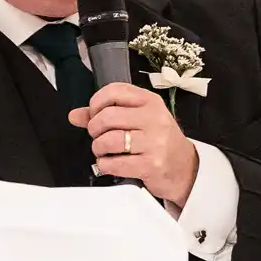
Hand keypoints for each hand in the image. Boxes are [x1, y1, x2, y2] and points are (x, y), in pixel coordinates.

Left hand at [68, 83, 199, 204]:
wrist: (185, 169)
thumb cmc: (159, 141)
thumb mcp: (139, 120)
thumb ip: (107, 114)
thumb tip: (75, 115)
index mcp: (150, 102)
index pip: (114, 91)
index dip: (96, 103)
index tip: (94, 114)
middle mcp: (154, 119)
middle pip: (108, 116)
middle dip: (94, 128)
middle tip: (98, 135)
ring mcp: (154, 142)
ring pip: (109, 140)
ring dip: (98, 148)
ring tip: (103, 151)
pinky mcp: (151, 165)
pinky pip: (115, 163)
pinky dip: (105, 164)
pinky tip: (109, 163)